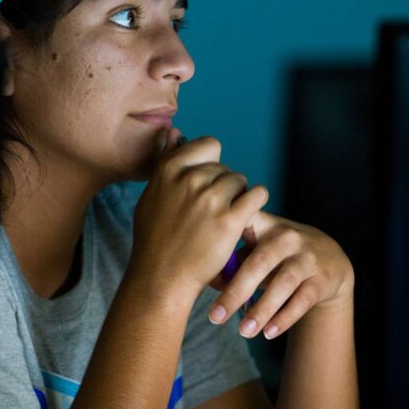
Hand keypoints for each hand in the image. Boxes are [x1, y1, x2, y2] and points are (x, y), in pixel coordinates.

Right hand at [130, 128, 269, 303]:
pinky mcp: (230, 219)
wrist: (162, 277)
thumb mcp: (151, 195)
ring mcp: (211, 199)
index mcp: (170, 169)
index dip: (212, 165)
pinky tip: (245, 218)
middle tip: (212, 212)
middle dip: (223, 186)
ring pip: (241, 181)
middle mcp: (190, 179)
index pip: (209, 145)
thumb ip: (164, 160)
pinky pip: (257, 195)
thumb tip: (174, 130)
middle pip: (225, 167)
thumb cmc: (155, 239)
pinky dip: (255, 204)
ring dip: (238, 197)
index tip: (206, 186)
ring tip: (225, 218)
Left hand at [207, 210, 354, 338]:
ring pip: (283, 284)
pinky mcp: (321, 279)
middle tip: (215, 317)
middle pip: (259, 263)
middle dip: (235, 292)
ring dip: (261, 310)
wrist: (331, 260)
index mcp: (266, 226)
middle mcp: (287, 238)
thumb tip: (206, 281)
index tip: (209, 242)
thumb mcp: (260, 249)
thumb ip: (234, 260)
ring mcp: (307, 258)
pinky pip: (302, 301)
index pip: (244, 221)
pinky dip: (284, 318)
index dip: (229, 226)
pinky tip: (268, 333)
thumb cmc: (280, 255)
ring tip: (243, 332)